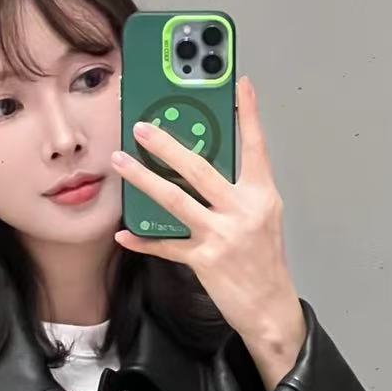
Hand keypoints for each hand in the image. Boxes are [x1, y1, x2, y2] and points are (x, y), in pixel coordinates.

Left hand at [110, 76, 302, 350]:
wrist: (269, 307)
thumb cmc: (263, 261)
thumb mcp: (261, 218)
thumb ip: (237, 191)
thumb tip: (203, 168)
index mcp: (261, 195)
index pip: (255, 146)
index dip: (249, 114)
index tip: (240, 83)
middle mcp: (242, 210)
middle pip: (199, 168)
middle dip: (167, 145)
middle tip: (143, 126)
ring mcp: (222, 235)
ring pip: (176, 200)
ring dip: (144, 180)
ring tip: (122, 162)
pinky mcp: (205, 260)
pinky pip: (167, 245)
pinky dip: (144, 240)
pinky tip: (125, 233)